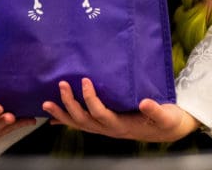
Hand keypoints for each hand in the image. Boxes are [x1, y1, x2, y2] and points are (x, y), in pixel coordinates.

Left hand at [42, 78, 198, 142]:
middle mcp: (109, 129)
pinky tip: (53, 118)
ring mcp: (104, 128)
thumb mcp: (166, 116)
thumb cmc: (166, 120)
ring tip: (45, 104)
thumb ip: (156, 111)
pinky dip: (66, 120)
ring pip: (78, 124)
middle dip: (70, 104)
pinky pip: (81, 124)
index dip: (91, 100)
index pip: (101, 114)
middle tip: (61, 85)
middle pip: (84, 120)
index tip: (85, 81)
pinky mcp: (103, 124)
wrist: (166, 128)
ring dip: (62, 113)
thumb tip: (146, 102)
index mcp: (122, 126)